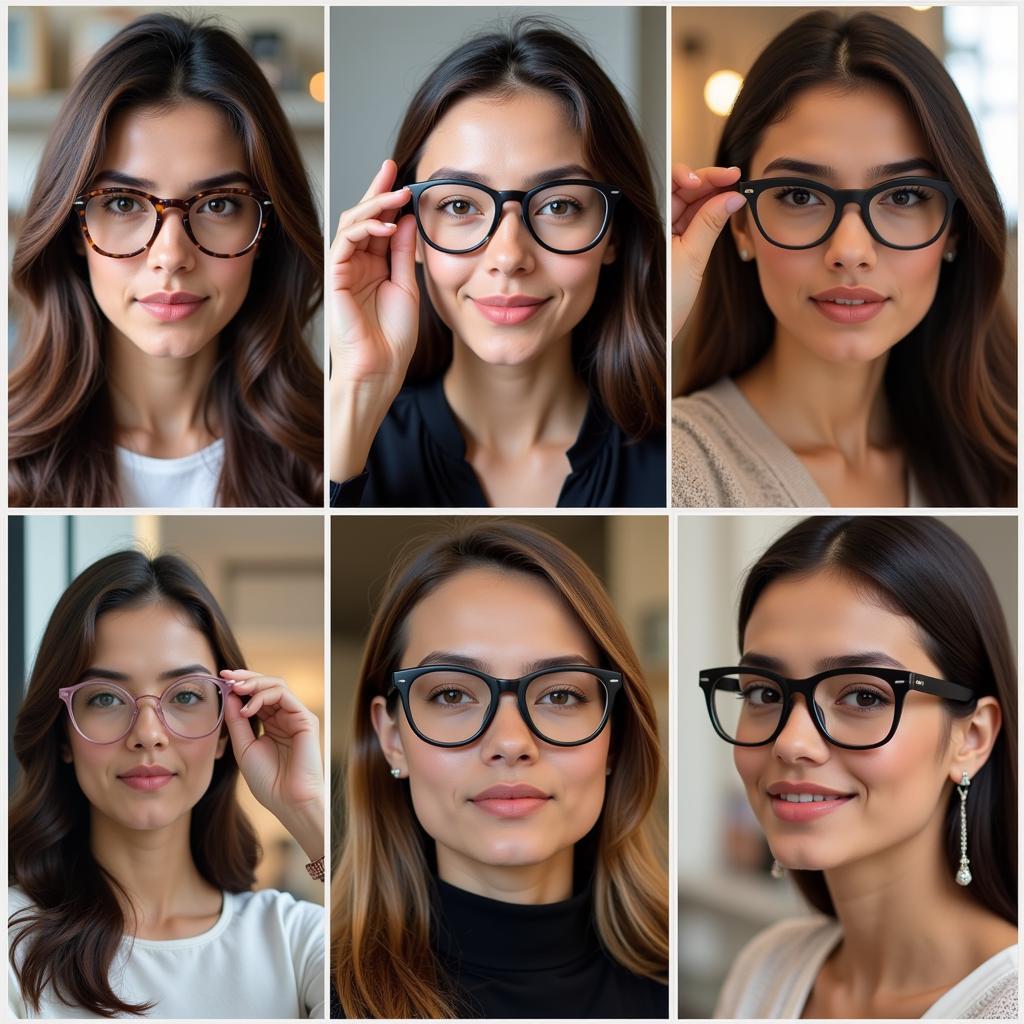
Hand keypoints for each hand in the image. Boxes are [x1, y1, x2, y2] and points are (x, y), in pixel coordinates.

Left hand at [222, 669, 323, 862]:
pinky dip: (263, 696)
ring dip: (253, 683)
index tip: (220, 679)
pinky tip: (247, 708)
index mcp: (272, 723)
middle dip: (245, 677)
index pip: (257, 695)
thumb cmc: (267, 780)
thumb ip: (237, 721)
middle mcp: (285, 716)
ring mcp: (296, 716)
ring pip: (276, 684)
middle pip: (267, 684)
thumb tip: (228, 695)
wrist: (287, 800)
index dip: (240, 685)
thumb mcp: (243, 747)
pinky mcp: (305, 718)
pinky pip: (284, 695)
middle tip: (225, 676)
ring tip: (235, 688)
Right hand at [329, 158, 420, 480]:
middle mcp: (358, 264)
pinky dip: (364, 229)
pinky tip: (385, 225)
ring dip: (374, 206)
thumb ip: (405, 254)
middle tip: (394, 170)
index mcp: (376, 266)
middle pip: (364, 217)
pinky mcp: (335, 277)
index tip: (403, 176)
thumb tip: (408, 219)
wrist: (379, 369)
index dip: (389, 199)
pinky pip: (345, 242)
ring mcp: (345, 269)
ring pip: (352, 224)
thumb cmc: (393, 338)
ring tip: (397, 196)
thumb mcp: (408, 287)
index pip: (382, 224)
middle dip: (379, 191)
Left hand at [671, 164, 746, 337]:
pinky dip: (712, 211)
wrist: (663, 330)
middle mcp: (660, 226)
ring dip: (714, 194)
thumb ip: (711, 222)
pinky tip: (728, 204)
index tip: (723, 176)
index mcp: (655, 223)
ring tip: (736, 189)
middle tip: (735, 178)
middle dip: (710, 180)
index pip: (675, 185)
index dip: (698, 175)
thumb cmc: (668, 300)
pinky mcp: (681, 247)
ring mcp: (671, 235)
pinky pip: (697, 221)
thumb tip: (732, 196)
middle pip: (685, 190)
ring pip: (693, 204)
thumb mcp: (693, 257)